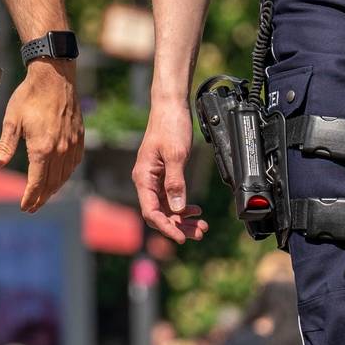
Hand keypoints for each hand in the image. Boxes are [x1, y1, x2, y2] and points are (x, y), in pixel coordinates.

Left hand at [0, 62, 83, 212]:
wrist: (54, 77)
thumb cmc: (29, 97)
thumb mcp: (12, 121)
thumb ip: (4, 147)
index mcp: (42, 149)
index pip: (36, 183)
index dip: (30, 198)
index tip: (24, 207)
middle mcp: (60, 150)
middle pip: (51, 184)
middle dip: (41, 198)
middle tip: (32, 207)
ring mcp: (72, 145)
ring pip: (64, 176)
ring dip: (54, 189)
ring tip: (43, 196)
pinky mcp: (79, 138)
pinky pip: (74, 164)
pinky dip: (65, 175)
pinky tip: (59, 177)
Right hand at [134, 104, 206, 242]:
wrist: (170, 107)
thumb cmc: (170, 125)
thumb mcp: (176, 155)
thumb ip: (176, 183)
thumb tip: (178, 209)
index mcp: (144, 177)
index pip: (151, 212)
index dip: (166, 227)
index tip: (180, 238)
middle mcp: (146, 181)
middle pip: (159, 214)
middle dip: (178, 226)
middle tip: (199, 234)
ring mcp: (155, 179)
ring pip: (167, 208)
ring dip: (183, 219)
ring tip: (201, 226)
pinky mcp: (164, 175)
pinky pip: (171, 197)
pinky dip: (183, 206)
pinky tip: (196, 209)